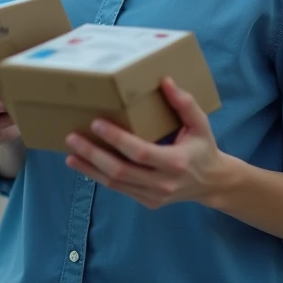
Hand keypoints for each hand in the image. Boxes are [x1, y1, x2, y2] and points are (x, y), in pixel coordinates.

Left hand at [64, 77, 234, 209]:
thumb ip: (185, 103)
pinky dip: (99, 176)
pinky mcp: (147, 202)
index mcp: (176, 162)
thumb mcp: (200, 124)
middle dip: (93, 155)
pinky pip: (119, 189)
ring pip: (115, 183)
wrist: (212, 183)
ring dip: (90, 169)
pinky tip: (84, 164)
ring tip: (70, 154)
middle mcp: (163, 183)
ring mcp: (154, 196)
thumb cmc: (203, 148)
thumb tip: (165, 80)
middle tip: (72, 138)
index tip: (96, 123)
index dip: (117, 139)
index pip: (140, 152)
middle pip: (121, 171)